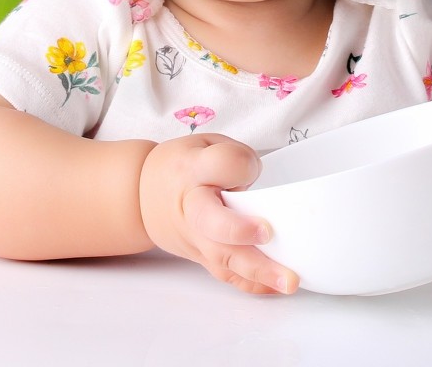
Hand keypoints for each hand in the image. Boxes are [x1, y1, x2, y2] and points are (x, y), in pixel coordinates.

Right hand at [139, 133, 298, 294]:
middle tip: (268, 233)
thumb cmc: (182, 167)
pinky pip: (227, 275)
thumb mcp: (206, 145)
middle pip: (213, 222)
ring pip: (223, 257)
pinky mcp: (202, 258)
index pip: (220, 164)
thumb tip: (261, 188)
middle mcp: (192, 206)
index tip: (251, 168)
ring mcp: (195, 238)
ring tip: (289, 280)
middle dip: (241, 231)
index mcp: (193, 169)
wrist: (142, 196)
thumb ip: (236, 160)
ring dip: (258, 270)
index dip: (240, 166)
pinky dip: (253, 284)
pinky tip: (276, 287)